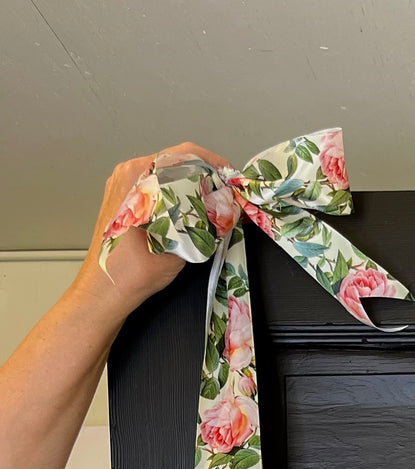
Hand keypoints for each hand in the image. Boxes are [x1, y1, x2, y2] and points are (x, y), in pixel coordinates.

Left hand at [71, 142, 231, 324]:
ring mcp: (123, 186)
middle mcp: (128, 174)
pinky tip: (191, 214)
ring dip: (192, 187)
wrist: (105, 292)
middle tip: (227, 195)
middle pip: (176, 161)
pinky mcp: (124, 200)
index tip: (233, 180)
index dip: (215, 165)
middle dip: (206, 177)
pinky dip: (177, 195)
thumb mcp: (180, 244)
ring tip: (213, 205)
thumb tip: (228, 209)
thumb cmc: (132, 271)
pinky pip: (157, 187)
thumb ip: (205, 221)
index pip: (185, 154)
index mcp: (138, 176)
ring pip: (167, 174)